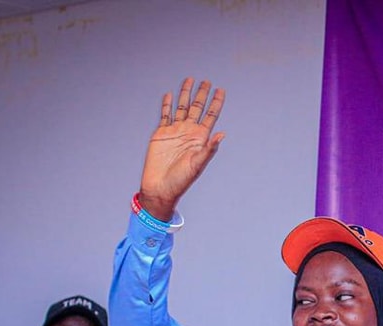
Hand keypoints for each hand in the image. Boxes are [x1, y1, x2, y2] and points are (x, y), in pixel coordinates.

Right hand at [139, 78, 225, 220]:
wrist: (160, 187)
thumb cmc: (181, 180)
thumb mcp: (197, 165)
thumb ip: (209, 149)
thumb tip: (222, 134)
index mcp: (200, 139)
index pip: (210, 116)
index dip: (216, 103)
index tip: (221, 90)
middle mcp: (189, 133)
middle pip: (197, 108)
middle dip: (202, 95)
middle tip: (207, 81)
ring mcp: (175, 132)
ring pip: (181, 108)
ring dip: (185, 95)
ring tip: (189, 80)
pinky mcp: (161, 134)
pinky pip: (165, 116)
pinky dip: (167, 105)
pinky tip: (169, 95)